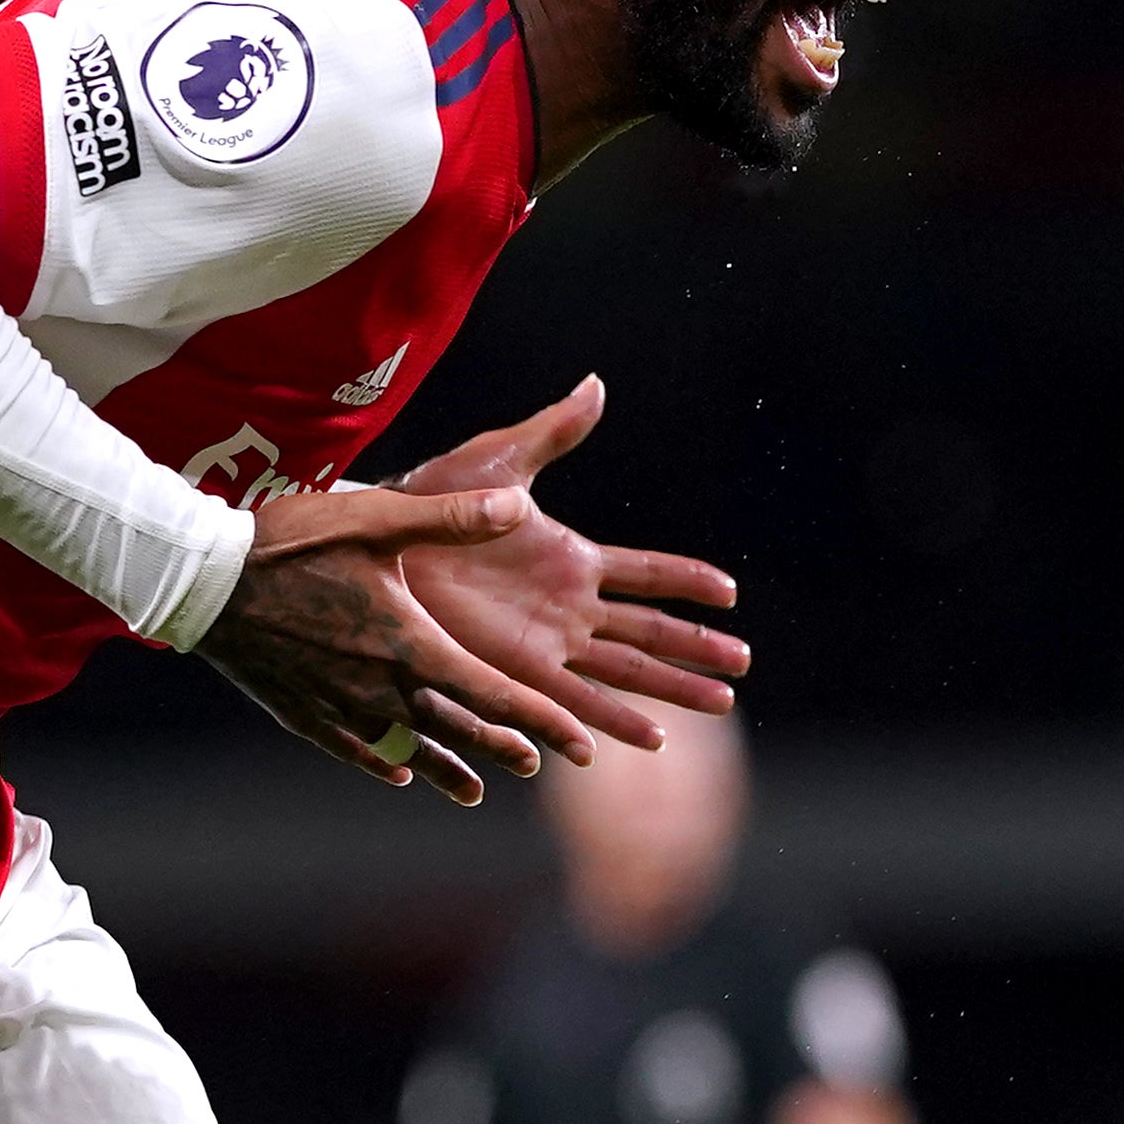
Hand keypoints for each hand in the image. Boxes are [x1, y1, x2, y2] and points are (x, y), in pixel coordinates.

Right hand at [205, 479, 618, 803]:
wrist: (204, 582)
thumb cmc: (292, 543)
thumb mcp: (378, 520)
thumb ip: (451, 517)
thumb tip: (521, 506)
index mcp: (410, 646)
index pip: (495, 694)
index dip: (543, 721)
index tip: (581, 746)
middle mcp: (381, 688)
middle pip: (458, 727)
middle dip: (502, 746)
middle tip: (537, 764)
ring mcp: (339, 705)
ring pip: (408, 746)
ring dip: (447, 767)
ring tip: (476, 789)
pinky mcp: (301, 710)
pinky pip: (352, 748)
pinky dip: (381, 761)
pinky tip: (397, 772)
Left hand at [395, 376, 747, 754]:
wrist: (381, 540)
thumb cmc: (429, 496)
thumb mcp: (501, 461)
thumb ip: (554, 432)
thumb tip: (597, 386)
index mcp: (571, 559)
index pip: (646, 573)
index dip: (688, 582)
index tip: (730, 593)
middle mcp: (566, 607)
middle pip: (649, 632)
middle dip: (696, 649)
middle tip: (742, 664)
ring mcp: (544, 643)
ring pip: (624, 672)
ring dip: (670, 690)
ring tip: (719, 704)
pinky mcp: (513, 670)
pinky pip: (569, 701)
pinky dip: (607, 720)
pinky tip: (644, 738)